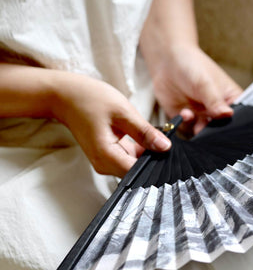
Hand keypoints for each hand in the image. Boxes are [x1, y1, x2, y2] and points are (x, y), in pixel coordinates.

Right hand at [51, 72, 170, 176]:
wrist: (66, 96)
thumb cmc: (90, 99)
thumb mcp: (123, 112)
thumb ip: (145, 132)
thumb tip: (165, 147)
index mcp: (106, 156)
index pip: (138, 173)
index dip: (156, 164)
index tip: (170, 154)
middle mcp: (104, 165)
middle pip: (137, 171)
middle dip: (154, 158)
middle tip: (167, 143)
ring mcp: (105, 162)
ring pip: (135, 165)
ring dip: (148, 153)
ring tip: (155, 136)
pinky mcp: (108, 156)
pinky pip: (129, 158)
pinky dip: (140, 150)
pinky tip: (146, 137)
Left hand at [149, 43, 242, 133]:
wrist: (168, 61)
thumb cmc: (193, 66)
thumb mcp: (206, 83)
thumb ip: (215, 101)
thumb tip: (228, 115)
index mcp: (231, 100)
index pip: (239, 119)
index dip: (234, 127)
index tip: (227, 128)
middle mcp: (218, 111)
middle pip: (222, 130)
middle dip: (214, 131)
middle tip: (207, 125)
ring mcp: (203, 116)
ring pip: (205, 133)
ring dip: (199, 129)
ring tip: (192, 116)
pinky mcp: (187, 119)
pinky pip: (188, 130)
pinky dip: (186, 125)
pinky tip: (184, 112)